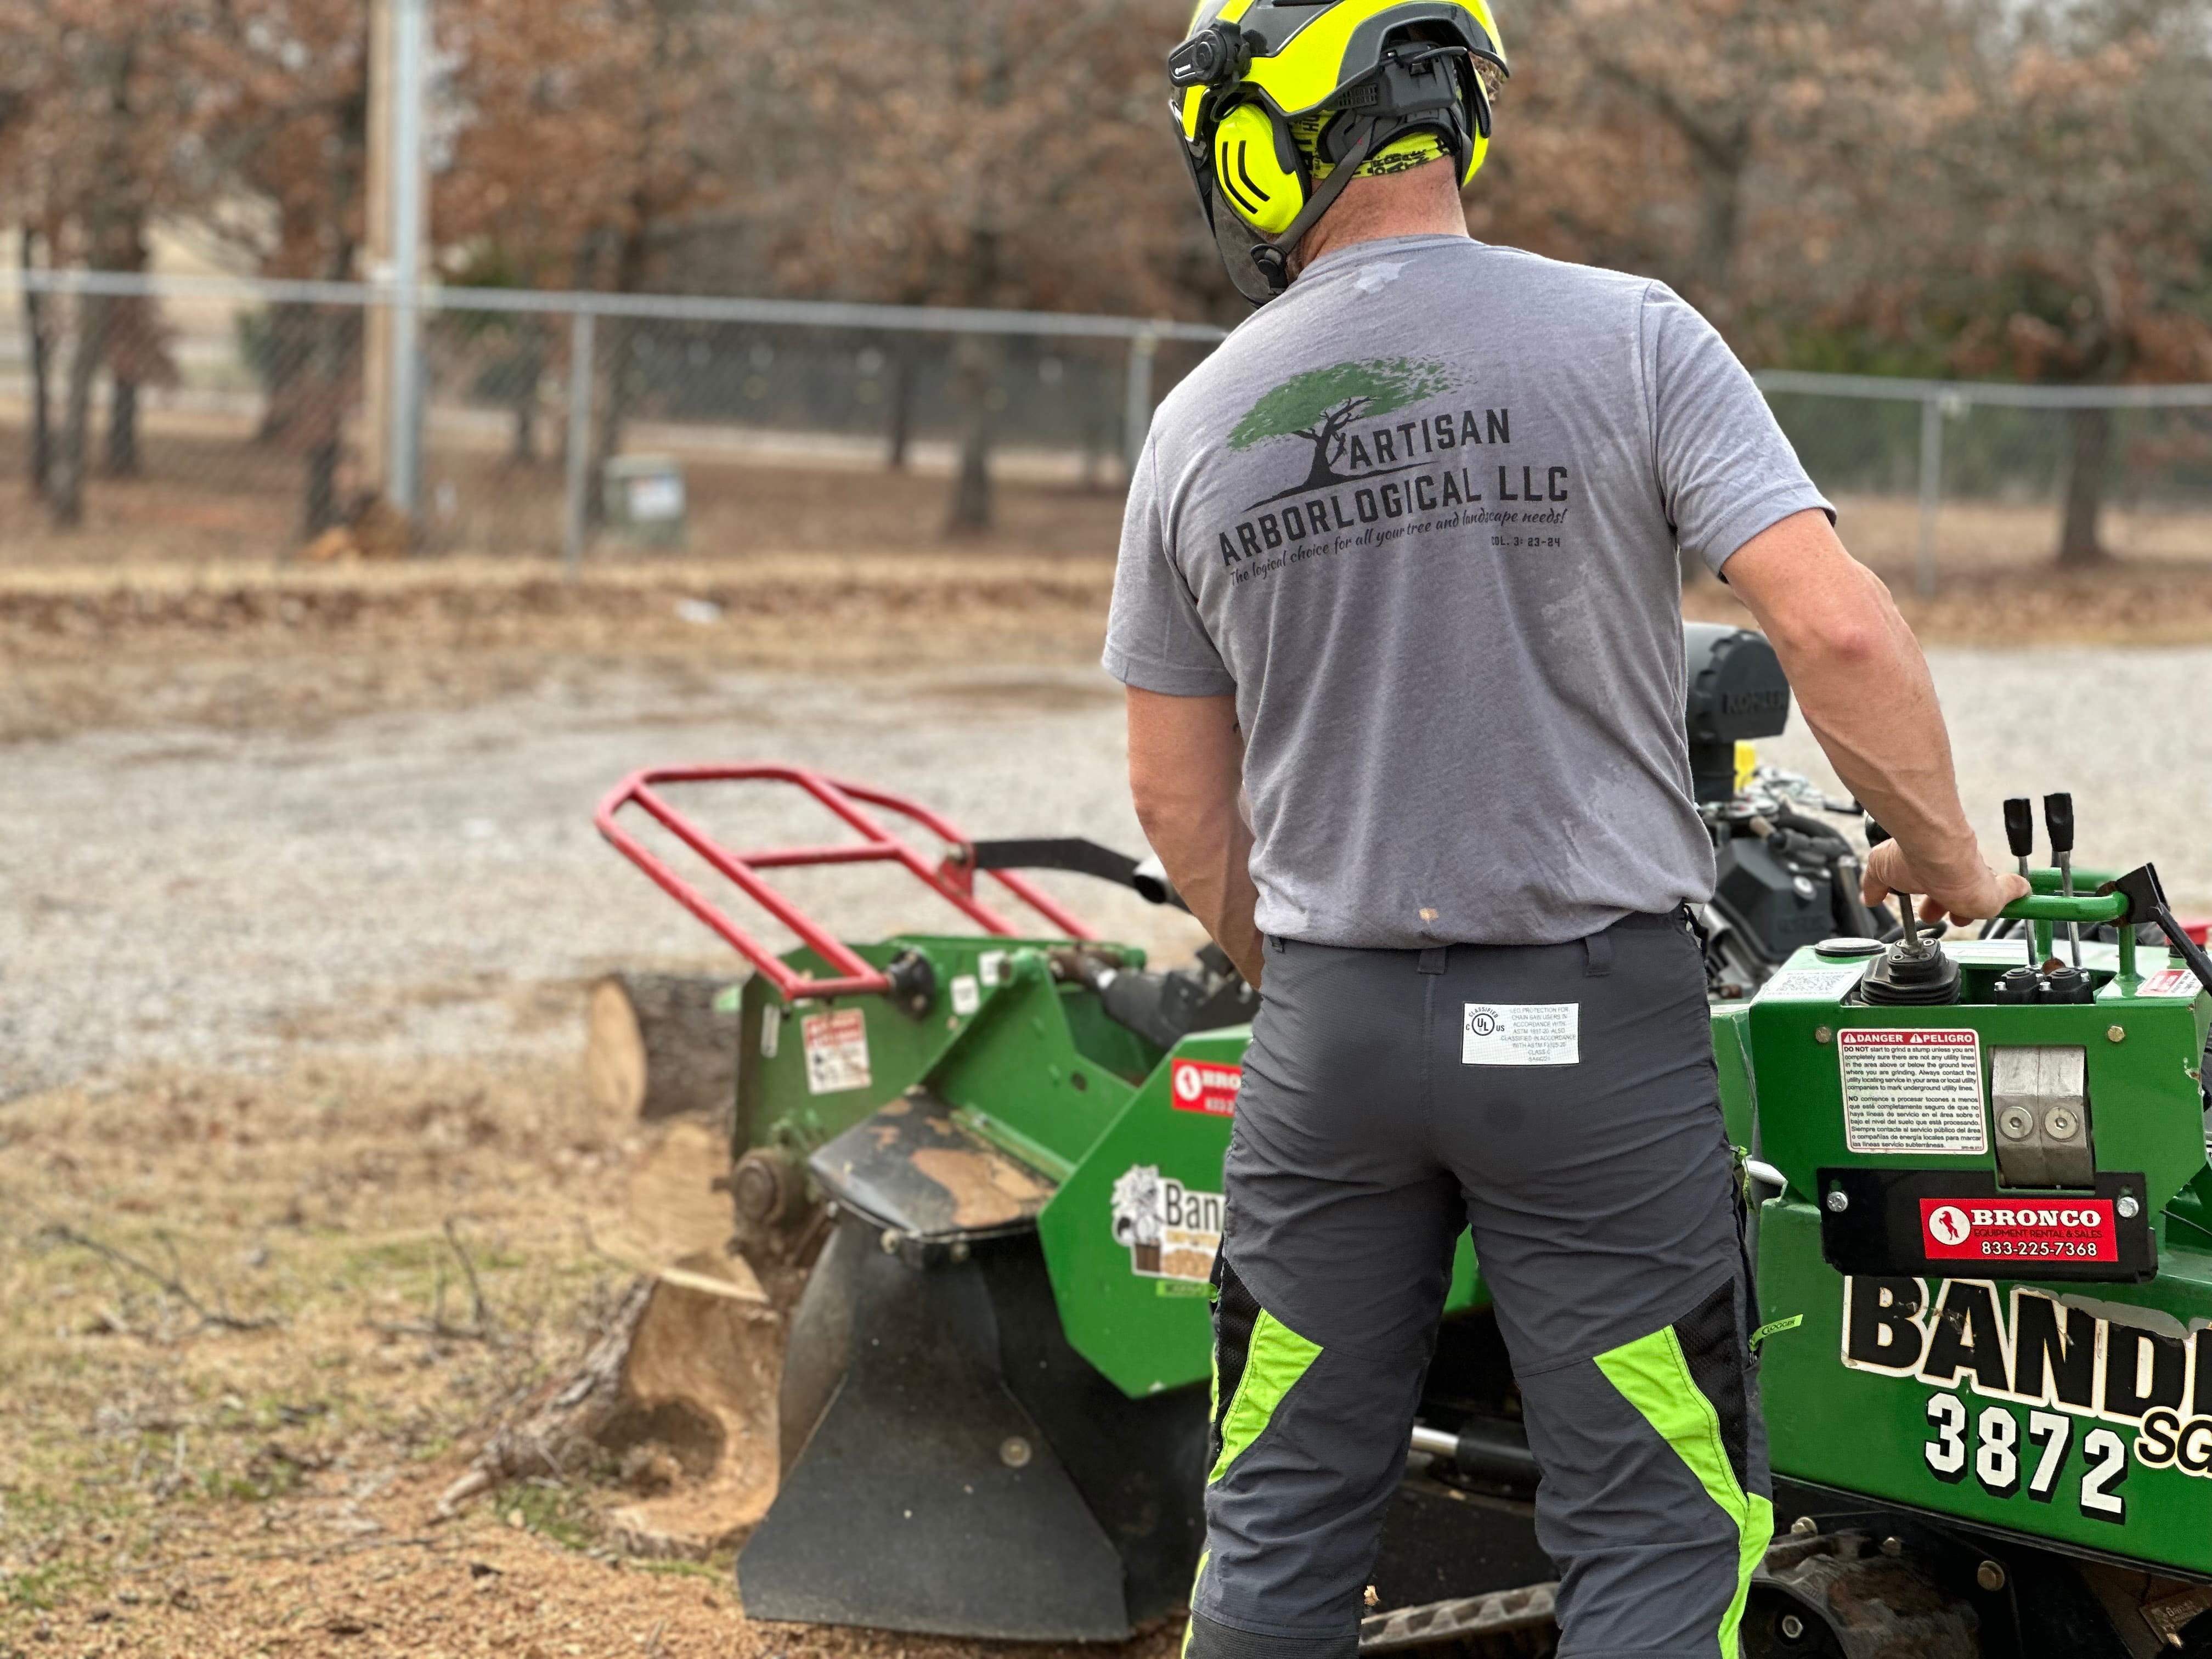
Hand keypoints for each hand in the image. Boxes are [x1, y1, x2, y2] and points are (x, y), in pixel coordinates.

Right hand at [1862, 839, 2030, 925]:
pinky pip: (2009, 891)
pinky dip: (2013, 893)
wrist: (1937, 848)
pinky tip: (2018, 893)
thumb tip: (1868, 896)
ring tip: (1976, 914)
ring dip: (1974, 907)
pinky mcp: (1993, 889)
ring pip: (1979, 895)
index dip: (1931, 906)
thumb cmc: (1912, 855)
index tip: (1929, 913)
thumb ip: (1874, 886)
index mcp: (1926, 872)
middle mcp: (1951, 874)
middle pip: (1956, 896)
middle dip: (1950, 909)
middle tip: (1948, 917)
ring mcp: (1973, 880)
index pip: (1934, 890)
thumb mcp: (1880, 872)